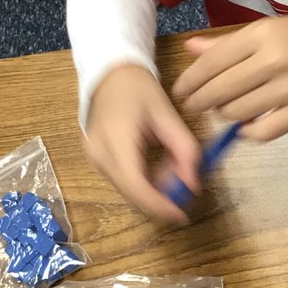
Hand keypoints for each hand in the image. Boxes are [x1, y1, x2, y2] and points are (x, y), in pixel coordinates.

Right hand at [85, 64, 201, 223]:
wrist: (109, 73)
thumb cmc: (139, 88)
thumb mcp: (167, 113)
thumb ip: (185, 149)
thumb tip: (194, 184)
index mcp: (115, 139)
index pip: (136, 185)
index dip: (160, 205)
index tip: (183, 215)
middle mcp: (99, 155)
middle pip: (133, 192)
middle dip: (163, 194)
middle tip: (186, 178)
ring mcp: (94, 159)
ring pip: (129, 189)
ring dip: (155, 186)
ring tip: (172, 161)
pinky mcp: (95, 160)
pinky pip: (123, 180)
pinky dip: (144, 179)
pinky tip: (157, 161)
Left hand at [173, 13, 287, 141]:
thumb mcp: (270, 28)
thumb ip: (229, 42)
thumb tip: (191, 48)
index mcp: (263, 34)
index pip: (212, 62)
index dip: (189, 80)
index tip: (180, 91)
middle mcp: (274, 60)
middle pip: (219, 90)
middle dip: (200, 102)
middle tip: (195, 105)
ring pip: (237, 112)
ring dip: (223, 115)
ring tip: (224, 110)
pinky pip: (263, 132)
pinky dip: (248, 133)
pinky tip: (245, 126)